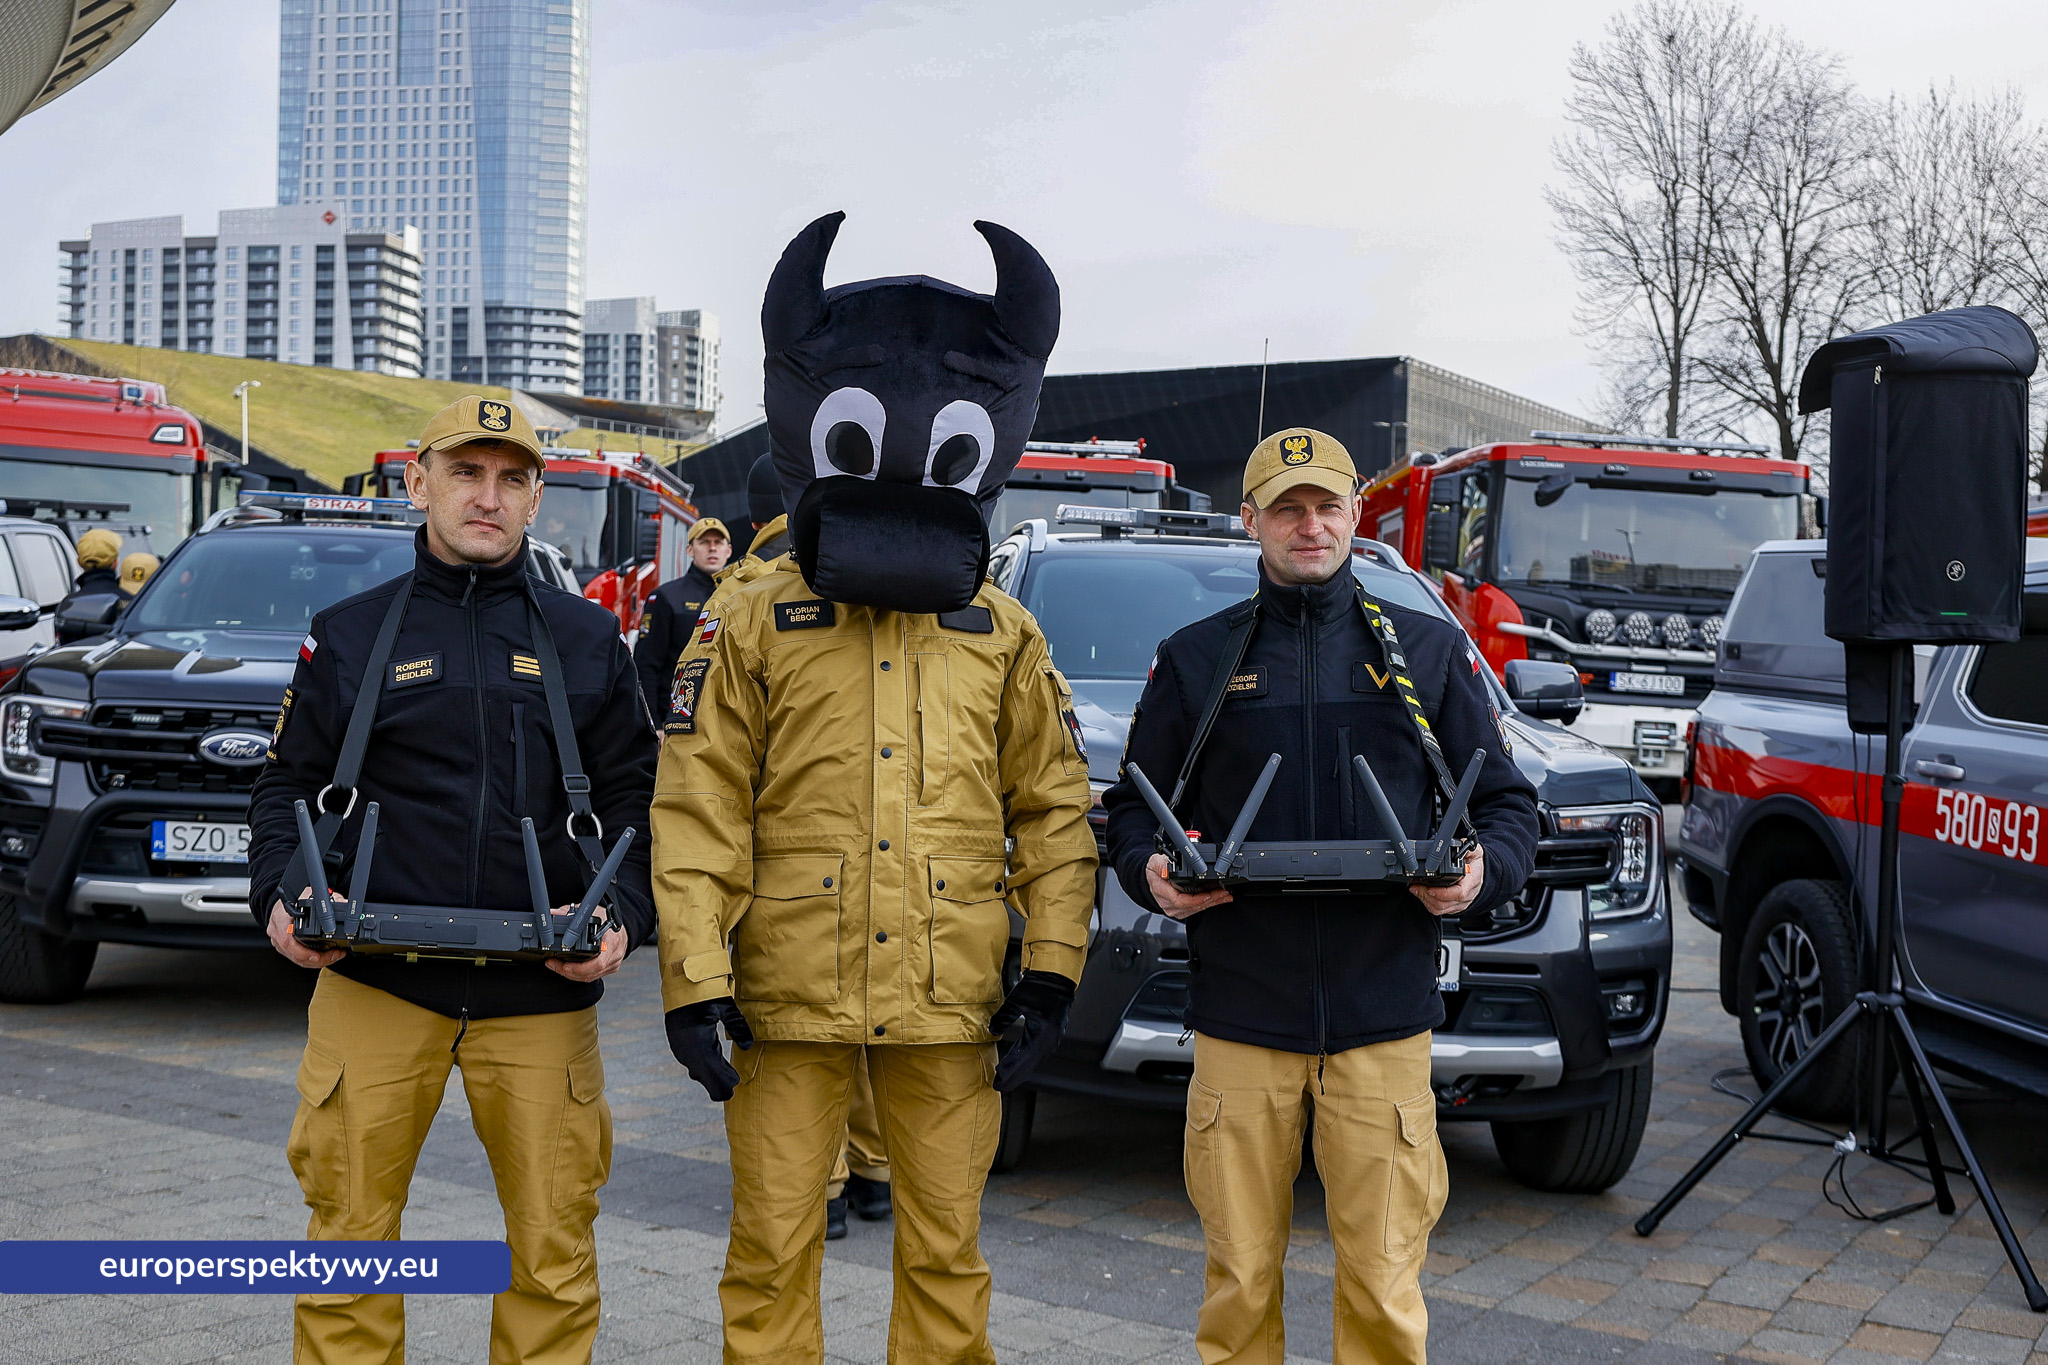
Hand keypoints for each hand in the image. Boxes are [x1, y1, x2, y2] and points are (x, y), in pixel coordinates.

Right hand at [267, 894, 345, 968]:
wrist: (281, 902)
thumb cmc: (294, 897)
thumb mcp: (310, 894)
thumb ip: (327, 900)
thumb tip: (344, 902)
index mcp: (281, 918)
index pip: (287, 939)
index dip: (301, 951)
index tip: (316, 955)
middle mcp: (277, 931)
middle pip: (294, 953)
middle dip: (316, 959)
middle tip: (334, 956)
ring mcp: (278, 941)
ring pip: (296, 958)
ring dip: (316, 961)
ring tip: (333, 956)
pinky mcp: (282, 946)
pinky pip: (296, 957)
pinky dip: (311, 959)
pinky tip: (324, 957)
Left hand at [545, 906, 626, 980]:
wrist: (621, 926)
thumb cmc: (607, 918)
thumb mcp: (589, 911)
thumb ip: (569, 912)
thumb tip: (553, 913)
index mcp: (611, 940)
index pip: (598, 961)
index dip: (579, 967)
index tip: (563, 964)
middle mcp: (613, 954)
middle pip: (590, 972)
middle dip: (568, 972)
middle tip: (553, 965)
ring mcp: (613, 963)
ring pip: (589, 977)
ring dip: (571, 974)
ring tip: (557, 966)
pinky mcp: (611, 968)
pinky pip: (593, 976)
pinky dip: (579, 974)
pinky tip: (569, 969)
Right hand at [665, 997, 753, 1101]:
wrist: (681, 985)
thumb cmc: (706, 993)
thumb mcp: (725, 1006)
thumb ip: (737, 1025)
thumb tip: (748, 1046)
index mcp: (698, 1041)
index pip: (712, 1069)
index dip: (723, 1080)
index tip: (736, 1085)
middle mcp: (687, 1048)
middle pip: (704, 1074)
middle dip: (718, 1084)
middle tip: (731, 1092)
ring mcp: (681, 1048)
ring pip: (697, 1070)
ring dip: (712, 1076)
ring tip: (728, 1082)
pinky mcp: (679, 1045)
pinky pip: (692, 1062)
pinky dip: (704, 1068)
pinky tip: (715, 1069)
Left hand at [988, 970, 1076, 1091]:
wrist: (1057, 978)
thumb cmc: (1039, 987)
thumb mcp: (1017, 1000)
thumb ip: (1003, 1017)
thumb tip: (992, 1031)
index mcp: (1041, 1034)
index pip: (1021, 1059)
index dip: (1008, 1071)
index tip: (997, 1082)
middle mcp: (1048, 1041)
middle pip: (1028, 1065)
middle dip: (1013, 1077)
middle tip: (999, 1087)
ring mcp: (1052, 1040)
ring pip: (1033, 1061)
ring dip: (1019, 1070)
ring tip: (1006, 1078)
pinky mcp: (1052, 1036)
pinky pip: (1037, 1054)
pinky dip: (1026, 1062)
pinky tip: (1019, 1063)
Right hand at [1145, 853, 1232, 919]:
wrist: (1150, 878)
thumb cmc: (1154, 871)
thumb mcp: (1154, 862)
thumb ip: (1161, 865)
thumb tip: (1167, 869)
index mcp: (1161, 892)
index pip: (1180, 901)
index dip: (1195, 900)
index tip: (1208, 895)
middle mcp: (1168, 904)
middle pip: (1191, 906)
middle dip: (1210, 900)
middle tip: (1223, 893)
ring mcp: (1174, 909)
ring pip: (1196, 909)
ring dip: (1212, 903)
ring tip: (1225, 895)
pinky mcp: (1180, 910)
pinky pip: (1196, 909)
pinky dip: (1208, 904)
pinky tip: (1218, 899)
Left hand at [1411, 843, 1485, 917]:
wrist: (1482, 875)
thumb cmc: (1477, 865)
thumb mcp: (1476, 852)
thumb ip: (1468, 847)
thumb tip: (1461, 843)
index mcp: (1471, 883)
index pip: (1459, 894)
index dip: (1443, 894)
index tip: (1430, 889)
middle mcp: (1466, 896)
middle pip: (1445, 903)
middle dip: (1427, 896)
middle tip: (1416, 886)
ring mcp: (1460, 904)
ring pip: (1440, 909)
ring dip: (1425, 900)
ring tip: (1415, 889)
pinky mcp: (1453, 907)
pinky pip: (1439, 910)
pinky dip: (1427, 903)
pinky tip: (1421, 894)